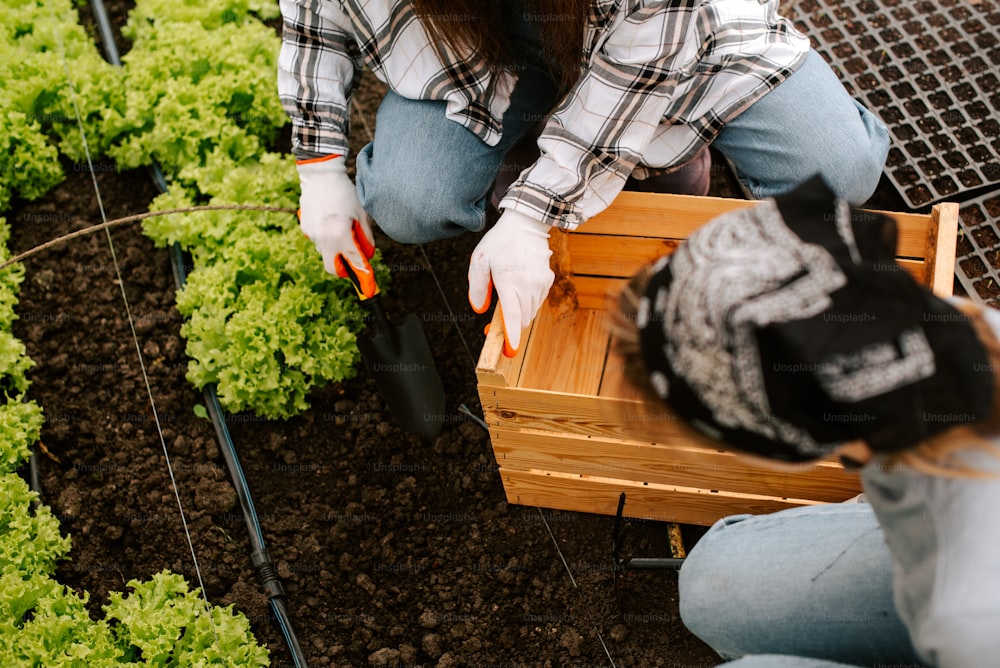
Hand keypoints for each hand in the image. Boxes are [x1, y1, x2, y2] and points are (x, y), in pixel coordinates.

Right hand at [296, 155, 376, 296]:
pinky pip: (317, 240)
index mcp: (340, 235)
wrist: (320, 175)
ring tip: (341, 228)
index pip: (353, 261)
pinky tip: (331, 220)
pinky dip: (326, 237)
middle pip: (332, 268)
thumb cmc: (344, 192)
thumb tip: (368, 254)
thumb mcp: (361, 214)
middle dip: (343, 268)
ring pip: (325, 252)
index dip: (362, 273)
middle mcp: (323, 238)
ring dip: (335, 248)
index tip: (368, 283)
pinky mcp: (304, 228)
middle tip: (352, 259)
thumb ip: (365, 237)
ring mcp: (311, 234)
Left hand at [468, 209, 553, 356]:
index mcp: (509, 281)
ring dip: (518, 314)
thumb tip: (480, 309)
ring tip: (506, 299)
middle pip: (522, 319)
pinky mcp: (547, 280)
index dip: (511, 336)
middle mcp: (528, 285)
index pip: (512, 316)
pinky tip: (518, 288)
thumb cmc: (500, 242)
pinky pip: (536, 301)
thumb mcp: (479, 261)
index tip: (510, 351)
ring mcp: (540, 283)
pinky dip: (526, 303)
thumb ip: (478, 287)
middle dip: (509, 327)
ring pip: (530, 312)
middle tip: (493, 324)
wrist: (526, 225)